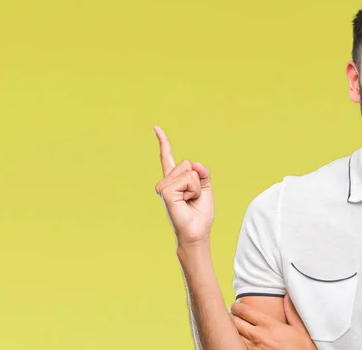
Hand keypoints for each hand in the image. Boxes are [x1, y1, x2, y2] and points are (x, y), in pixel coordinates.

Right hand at [153, 125, 213, 246]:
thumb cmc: (200, 214)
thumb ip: (202, 172)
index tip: (155, 127)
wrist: (197, 232)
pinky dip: (193, 190)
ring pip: (189, 172)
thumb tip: (194, 163)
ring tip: (189, 201)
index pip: (167, 157)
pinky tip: (186, 202)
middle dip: (198, 180)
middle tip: (193, 198)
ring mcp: (163, 187)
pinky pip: (187, 179)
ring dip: (196, 187)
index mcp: (174, 180)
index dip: (163, 142)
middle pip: (188, 164)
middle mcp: (166, 182)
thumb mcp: (206, 188)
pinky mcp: (165, 192)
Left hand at [230, 294, 316, 349]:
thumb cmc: (302, 348)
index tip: (236, 306)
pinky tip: (239, 341)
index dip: (237, 307)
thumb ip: (291, 311)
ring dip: (233, 331)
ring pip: (234, 336)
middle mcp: (258, 337)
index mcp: (269, 325)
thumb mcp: (299, 329)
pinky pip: (239, 347)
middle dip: (231, 318)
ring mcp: (254, 349)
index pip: (244, 311)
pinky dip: (237, 343)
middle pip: (234, 322)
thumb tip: (287, 295)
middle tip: (232, 316)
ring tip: (234, 328)